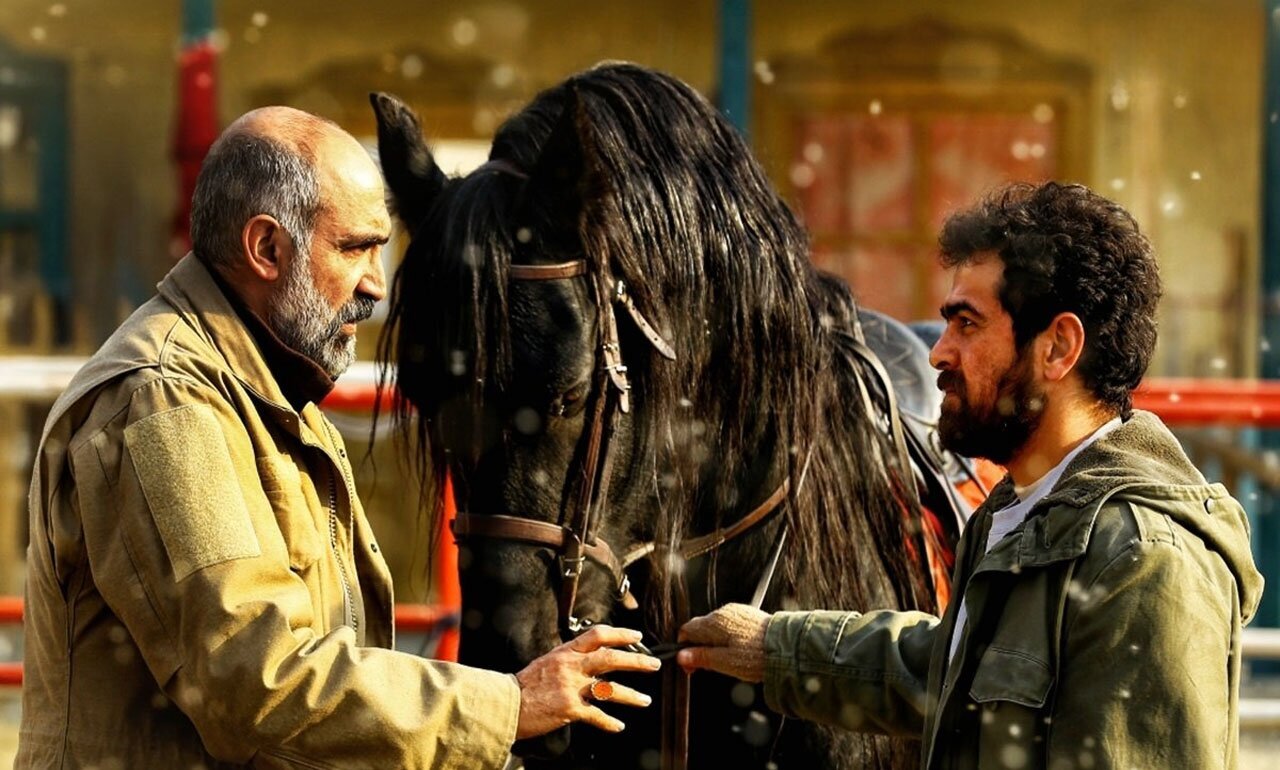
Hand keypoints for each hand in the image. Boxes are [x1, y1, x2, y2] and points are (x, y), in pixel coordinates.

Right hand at [514, 625, 659, 738]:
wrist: (506, 704)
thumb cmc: (525, 685)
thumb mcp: (547, 661)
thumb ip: (570, 658)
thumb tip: (590, 655)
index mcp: (566, 652)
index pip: (598, 635)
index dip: (620, 634)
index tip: (636, 634)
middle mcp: (571, 666)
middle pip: (611, 659)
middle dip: (636, 661)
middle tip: (653, 664)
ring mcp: (571, 688)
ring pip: (610, 689)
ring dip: (631, 695)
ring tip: (645, 700)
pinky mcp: (569, 709)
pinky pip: (596, 715)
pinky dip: (609, 722)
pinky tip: (618, 725)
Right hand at [676, 603, 769, 682]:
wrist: (787, 646)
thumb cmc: (757, 655)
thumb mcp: (724, 662)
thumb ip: (701, 657)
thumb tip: (681, 656)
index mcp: (714, 622)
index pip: (686, 631)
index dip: (685, 650)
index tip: (691, 666)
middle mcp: (723, 613)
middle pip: (700, 629)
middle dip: (700, 648)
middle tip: (708, 668)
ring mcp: (736, 612)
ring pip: (715, 628)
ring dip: (715, 644)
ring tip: (726, 662)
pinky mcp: (748, 616)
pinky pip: (730, 626)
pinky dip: (728, 639)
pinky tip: (738, 652)